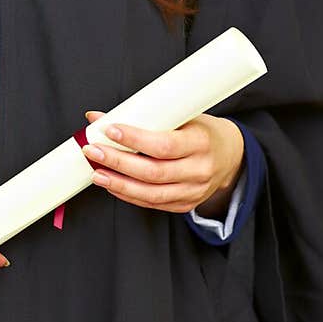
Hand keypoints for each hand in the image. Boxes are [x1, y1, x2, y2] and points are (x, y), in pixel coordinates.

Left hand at [81, 112, 244, 216]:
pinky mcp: (185, 204)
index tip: (110, 130)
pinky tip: (112, 184)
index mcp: (201, 143)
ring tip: (97, 172)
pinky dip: (129, 195)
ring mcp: (193, 191)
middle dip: (118, 162)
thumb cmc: (201, 131)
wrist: (229, 155)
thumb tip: (98, 118)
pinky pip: (153, 203)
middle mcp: (199, 170)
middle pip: (153, 172)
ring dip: (119, 184)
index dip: (134, 140)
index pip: (164, 145)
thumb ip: (143, 117)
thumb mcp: (182, 117)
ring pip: (151, 193)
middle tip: (93, 151)